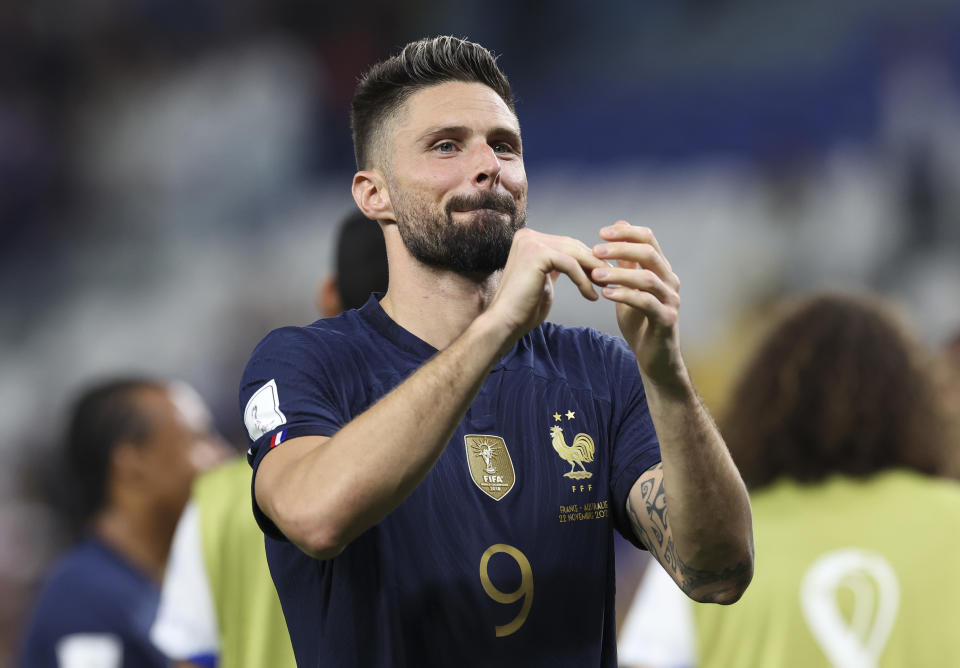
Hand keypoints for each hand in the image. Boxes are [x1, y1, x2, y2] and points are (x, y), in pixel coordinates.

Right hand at [484, 228, 606, 347]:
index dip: (587, 259)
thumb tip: (578, 261)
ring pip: (573, 253)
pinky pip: (570, 265)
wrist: (505, 322)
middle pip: (572, 246)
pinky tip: (591, 295)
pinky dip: (583, 280)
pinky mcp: (537, 253)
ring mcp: (530, 242)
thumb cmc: (524, 308)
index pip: (566, 244)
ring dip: (593, 271)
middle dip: (593, 263)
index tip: (604, 275)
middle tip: (611, 279)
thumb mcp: (545, 280)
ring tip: (605, 287)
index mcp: (528, 239)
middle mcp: (527, 236)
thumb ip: (558, 267)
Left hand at [591, 221, 685, 388]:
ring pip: (647, 278)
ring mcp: (671, 300)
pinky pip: (646, 303)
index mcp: (661, 270)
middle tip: (595, 250)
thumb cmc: (640, 323)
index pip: (648, 240)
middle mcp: (670, 281)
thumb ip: (625, 265)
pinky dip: (625, 295)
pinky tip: (605, 294)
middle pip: (649, 253)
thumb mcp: (628, 290)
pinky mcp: (667, 320)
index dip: (626, 233)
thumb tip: (618, 229)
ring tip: (595, 275)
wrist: (654, 359)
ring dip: (619, 274)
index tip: (601, 233)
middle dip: (620, 249)